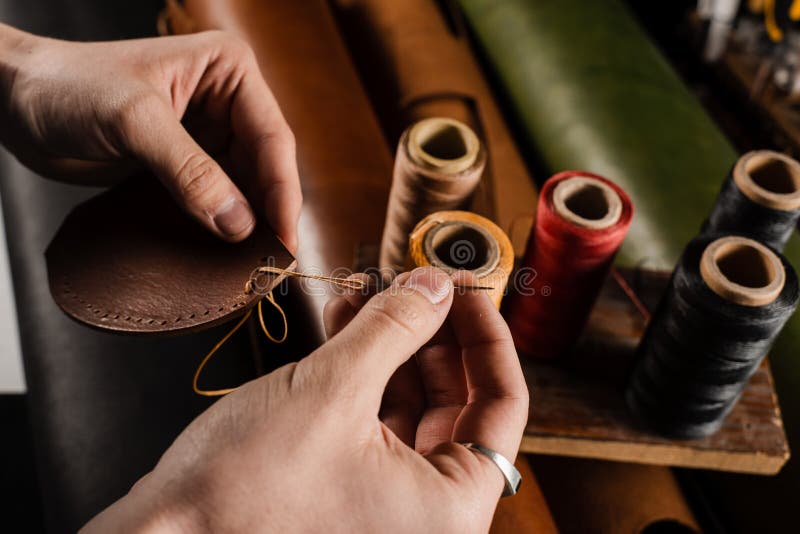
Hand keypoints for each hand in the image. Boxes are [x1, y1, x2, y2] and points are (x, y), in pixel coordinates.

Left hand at [0, 24, 300, 246]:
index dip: (282, 193)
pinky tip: (226, 252)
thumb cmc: (68, 86)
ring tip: (254, 264)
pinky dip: (221, 227)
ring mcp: (207, 135)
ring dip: (249, 225)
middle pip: (265, 167)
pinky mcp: (186, 164)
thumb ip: (189, 171)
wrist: (16, 101)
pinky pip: (216, 200)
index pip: (272, 138)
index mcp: (228, 71)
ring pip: (246, 188)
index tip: (285, 240)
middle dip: (269, 213)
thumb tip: (239, 223)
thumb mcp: (133, 122)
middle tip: (272, 262)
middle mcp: (226, 102)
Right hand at [82, 267, 528, 532]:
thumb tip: (435, 285)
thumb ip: (394, 329)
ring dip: (390, 341)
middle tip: (413, 280)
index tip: (465, 286)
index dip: (487, 335)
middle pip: (455, 401)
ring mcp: (383, 502)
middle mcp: (425, 513)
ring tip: (368, 287)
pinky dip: (362, 368)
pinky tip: (346, 318)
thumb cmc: (243, 489)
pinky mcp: (344, 487)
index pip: (503, 405)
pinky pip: (371, 417)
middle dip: (429, 331)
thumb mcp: (332, 391)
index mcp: (449, 508)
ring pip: (408, 403)